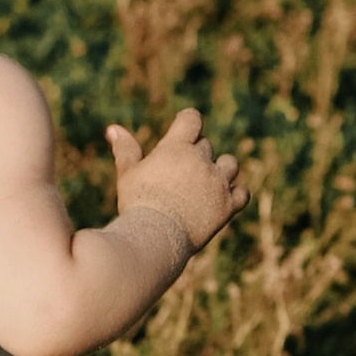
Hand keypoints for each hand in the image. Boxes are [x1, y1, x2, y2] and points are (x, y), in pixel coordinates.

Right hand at [106, 107, 245, 252]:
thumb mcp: (128, 173)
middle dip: (195, 154)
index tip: (183, 129)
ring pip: (230, 164)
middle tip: (180, 173)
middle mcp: (200, 160)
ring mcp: (217, 182)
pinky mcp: (227, 205)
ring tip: (205, 183)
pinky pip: (242, 192)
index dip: (188, 121)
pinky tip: (223, 199)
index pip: (191, 119)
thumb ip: (125, 149)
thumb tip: (113, 128)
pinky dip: (236, 193)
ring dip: (220, 169)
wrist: (156, 236)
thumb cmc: (137, 203)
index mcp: (176, 147)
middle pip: (206, 145)